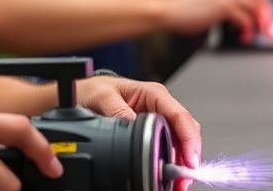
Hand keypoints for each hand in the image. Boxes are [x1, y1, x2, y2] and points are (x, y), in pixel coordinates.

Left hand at [75, 76, 200, 190]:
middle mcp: (159, 106)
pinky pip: (167, 146)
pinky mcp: (151, 132)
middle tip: (183, 179)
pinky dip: (171, 161)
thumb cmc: (94, 90)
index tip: (189, 160)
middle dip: (188, 155)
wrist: (82, 94)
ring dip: (180, 161)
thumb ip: (119, 111)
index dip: (188, 139)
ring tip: (177, 182)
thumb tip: (135, 126)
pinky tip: (168, 174)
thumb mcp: (103, 97)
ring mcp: (156, 119)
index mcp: (153, 94)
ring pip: (178, 142)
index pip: (180, 116)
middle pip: (185, 131)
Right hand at [166, 0, 264, 42]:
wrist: (171, 10)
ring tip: (248, 31)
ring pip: (253, 6)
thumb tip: (242, 8)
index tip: (260, 8)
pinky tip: (240, 34)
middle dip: (262, 10)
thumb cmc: (185, 6)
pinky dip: (246, 29)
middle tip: (261, 23)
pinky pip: (245, 19)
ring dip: (255, 22)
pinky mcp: (224, 7)